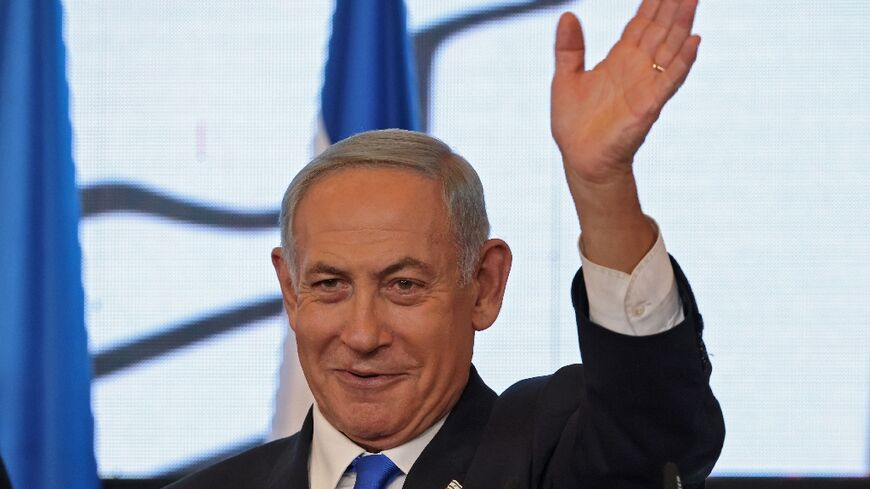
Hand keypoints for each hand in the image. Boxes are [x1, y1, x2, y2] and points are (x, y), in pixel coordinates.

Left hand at [551, 0, 699, 185]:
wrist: (580, 159)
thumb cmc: (574, 123)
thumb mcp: (565, 78)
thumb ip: (569, 48)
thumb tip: (569, 14)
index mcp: (619, 59)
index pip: (642, 23)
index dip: (654, 2)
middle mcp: (637, 68)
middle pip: (660, 29)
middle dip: (672, 5)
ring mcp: (646, 85)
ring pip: (670, 48)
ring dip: (682, 24)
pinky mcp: (649, 105)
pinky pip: (669, 79)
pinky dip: (683, 61)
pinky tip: (694, 41)